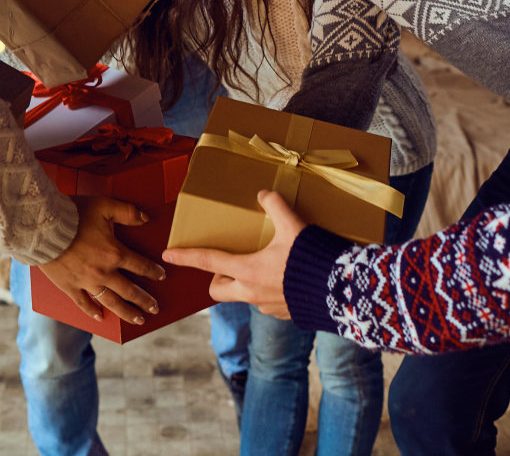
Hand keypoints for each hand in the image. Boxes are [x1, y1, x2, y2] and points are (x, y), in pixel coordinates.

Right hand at [37, 195, 165, 323]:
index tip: (161, 276)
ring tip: (138, 320)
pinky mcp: (69, 287)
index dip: (153, 271)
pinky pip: (83, 303)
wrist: (43, 228)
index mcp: (114, 253)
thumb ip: (127, 212)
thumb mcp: (104, 205)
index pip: (140, 265)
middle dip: (144, 300)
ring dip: (126, 312)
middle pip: (129, 290)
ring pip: (111, 302)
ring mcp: (86, 282)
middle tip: (155, 309)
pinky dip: (92, 311)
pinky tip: (100, 317)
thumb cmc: (73, 214)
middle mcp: (103, 272)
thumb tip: (145, 218)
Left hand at [163, 190, 304, 319]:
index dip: (186, 256)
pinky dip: (268, 292)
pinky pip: (266, 303)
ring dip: (245, 284)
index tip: (168, 255)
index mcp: (247, 270)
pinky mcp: (283, 315)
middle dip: (216, 278)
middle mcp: (251, 292)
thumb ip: (275, 205)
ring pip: (243, 297)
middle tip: (229, 264)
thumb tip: (262, 194)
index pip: (208, 261)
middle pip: (217, 290)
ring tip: (266, 267)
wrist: (340, 291)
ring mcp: (266, 307)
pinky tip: (286, 280)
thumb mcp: (293, 225)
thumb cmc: (312, 257)